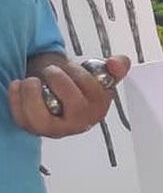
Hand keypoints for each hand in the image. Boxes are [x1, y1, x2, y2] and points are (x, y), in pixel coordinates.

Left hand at [8, 55, 128, 136]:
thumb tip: (116, 63)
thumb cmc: (78, 85)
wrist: (57, 96)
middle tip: (51, 70)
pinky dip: (16, 99)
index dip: (81, 76)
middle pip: (75, 107)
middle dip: (60, 83)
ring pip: (42, 119)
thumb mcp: (99, 73)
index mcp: (99, 108)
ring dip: (33, 95)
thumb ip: (116, 66)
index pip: (95, 93)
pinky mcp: (33, 129)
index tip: (71, 65)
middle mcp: (79, 123)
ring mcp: (54, 129)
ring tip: (31, 80)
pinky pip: (22, 118)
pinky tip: (18, 84)